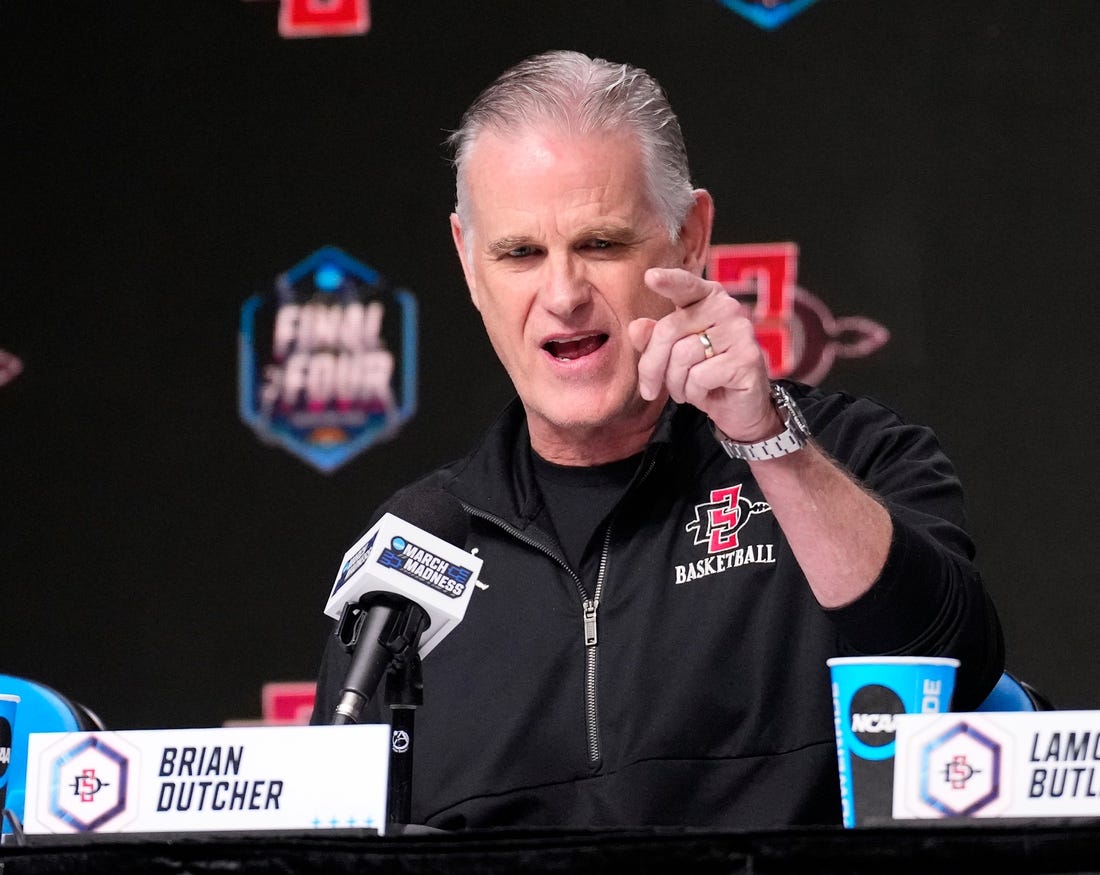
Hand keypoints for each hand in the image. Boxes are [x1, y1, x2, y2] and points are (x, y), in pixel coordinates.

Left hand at [628, 267, 780, 442]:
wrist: (738, 407)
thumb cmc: (702, 374)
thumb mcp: (671, 357)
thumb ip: (653, 339)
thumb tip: (635, 326)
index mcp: (707, 298)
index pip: (686, 285)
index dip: (668, 281)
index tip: (649, 276)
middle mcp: (727, 308)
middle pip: (669, 330)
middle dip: (652, 366)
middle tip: (650, 390)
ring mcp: (740, 331)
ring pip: (682, 356)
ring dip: (675, 383)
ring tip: (683, 391)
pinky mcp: (747, 358)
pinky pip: (700, 376)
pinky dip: (694, 392)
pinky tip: (705, 393)